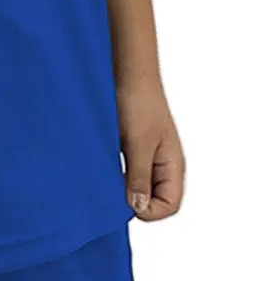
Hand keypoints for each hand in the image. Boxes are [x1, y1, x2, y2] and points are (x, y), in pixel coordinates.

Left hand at [116, 77, 184, 220]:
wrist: (128, 71)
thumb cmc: (139, 102)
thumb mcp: (138, 143)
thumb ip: (139, 178)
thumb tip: (139, 208)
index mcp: (174, 166)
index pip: (169, 206)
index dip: (148, 209)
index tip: (125, 196)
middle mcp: (165, 165)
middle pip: (155, 201)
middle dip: (134, 199)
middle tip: (113, 185)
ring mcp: (151, 157)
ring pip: (140, 187)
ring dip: (124, 186)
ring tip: (109, 172)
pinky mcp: (136, 148)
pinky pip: (130, 172)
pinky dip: (119, 173)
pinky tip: (106, 164)